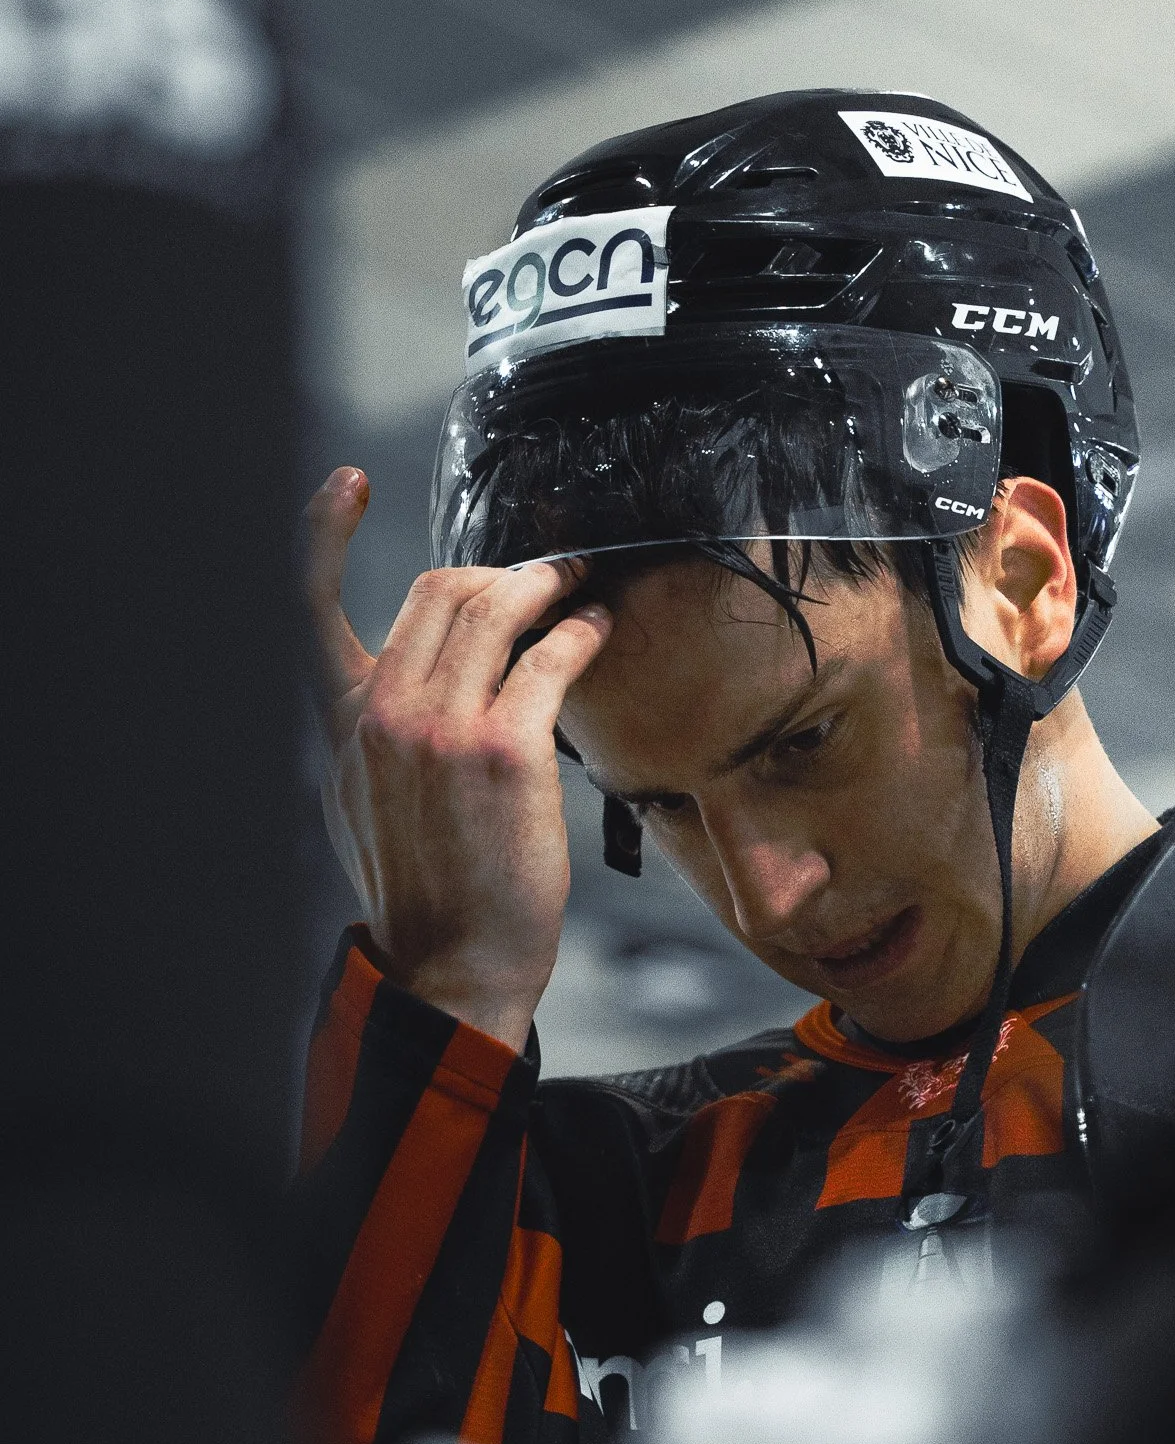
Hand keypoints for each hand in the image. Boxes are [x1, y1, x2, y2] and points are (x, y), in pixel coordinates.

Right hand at [304, 468, 611, 1050]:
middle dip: (498, 570)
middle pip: (439, 589)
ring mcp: (441, 728)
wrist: (450, 960)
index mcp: (343, 720)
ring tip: (578, 586)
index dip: (321, 532)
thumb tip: (405, 676)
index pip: (308, 605)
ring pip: (494, 607)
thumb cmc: (423, 884)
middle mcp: (383, 712)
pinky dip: (580, 630)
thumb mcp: (362, 798)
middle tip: (544, 572)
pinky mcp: (505, 750)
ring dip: (547, 584)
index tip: (344, 483)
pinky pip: (548, 657)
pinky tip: (597, 630)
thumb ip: (376, 728)